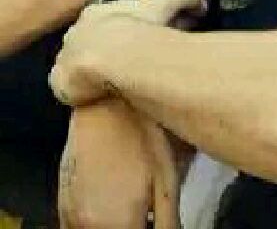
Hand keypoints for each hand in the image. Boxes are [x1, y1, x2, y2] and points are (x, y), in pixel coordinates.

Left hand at [50, 0, 200, 105]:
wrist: (114, 55)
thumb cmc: (139, 26)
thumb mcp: (167, 4)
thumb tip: (201, 3)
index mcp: (95, 13)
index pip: (103, 19)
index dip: (118, 28)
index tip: (133, 38)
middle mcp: (75, 32)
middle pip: (86, 40)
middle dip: (101, 49)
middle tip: (123, 63)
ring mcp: (64, 57)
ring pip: (74, 63)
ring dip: (88, 71)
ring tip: (111, 82)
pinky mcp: (59, 82)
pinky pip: (66, 86)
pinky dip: (79, 90)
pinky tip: (96, 95)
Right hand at [59, 99, 183, 228]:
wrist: (104, 106)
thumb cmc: (142, 138)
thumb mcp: (168, 179)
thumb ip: (167, 220)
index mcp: (115, 224)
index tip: (155, 220)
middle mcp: (84, 227)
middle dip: (131, 228)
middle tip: (145, 214)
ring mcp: (67, 215)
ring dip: (112, 227)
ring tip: (132, 209)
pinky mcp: (61, 202)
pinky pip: (78, 225)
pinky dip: (98, 222)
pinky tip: (114, 203)